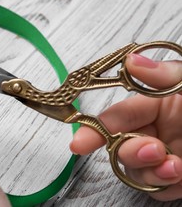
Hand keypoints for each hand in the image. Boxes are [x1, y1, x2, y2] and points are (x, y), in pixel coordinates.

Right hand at [70, 54, 181, 200]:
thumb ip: (165, 76)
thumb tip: (131, 62)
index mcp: (158, 103)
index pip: (118, 115)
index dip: (95, 129)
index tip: (79, 143)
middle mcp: (158, 129)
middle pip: (120, 145)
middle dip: (130, 151)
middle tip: (152, 150)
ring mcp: (168, 155)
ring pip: (136, 170)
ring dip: (150, 171)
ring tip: (174, 166)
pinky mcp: (180, 178)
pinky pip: (160, 188)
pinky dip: (167, 186)